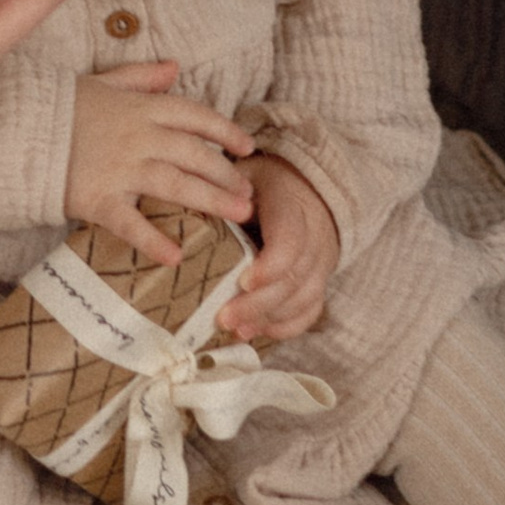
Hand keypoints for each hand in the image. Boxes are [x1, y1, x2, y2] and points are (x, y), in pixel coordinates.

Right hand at [65, 64, 255, 267]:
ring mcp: (119, 168)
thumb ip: (141, 76)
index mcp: (141, 108)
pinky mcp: (98, 198)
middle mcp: (137, 137)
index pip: (194, 116)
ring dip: (211, 200)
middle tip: (249, 195)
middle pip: (194, 154)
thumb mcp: (103, 81)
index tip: (247, 147)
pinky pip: (130, 223)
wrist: (17, 129)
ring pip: (176, 184)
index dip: (225, 131)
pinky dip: (153, 240)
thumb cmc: (60, 106)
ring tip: (238, 215)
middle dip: (226, 174)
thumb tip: (174, 67)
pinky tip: (176, 256)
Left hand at [218, 153, 340, 343]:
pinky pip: (310, 310)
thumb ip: (220, 192)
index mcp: (291, 204)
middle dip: (259, 303)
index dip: (271, 265)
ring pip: (304, 298)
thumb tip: (183, 208)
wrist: (305, 188)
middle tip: (225, 318)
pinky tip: (257, 330)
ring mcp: (320, 261)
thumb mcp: (242, 174)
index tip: (243, 281)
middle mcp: (314, 234)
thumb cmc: (262, 183)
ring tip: (237, 329)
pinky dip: (286, 326)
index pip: (290, 239)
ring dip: (269, 318)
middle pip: (294, 277)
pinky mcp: (318, 280)